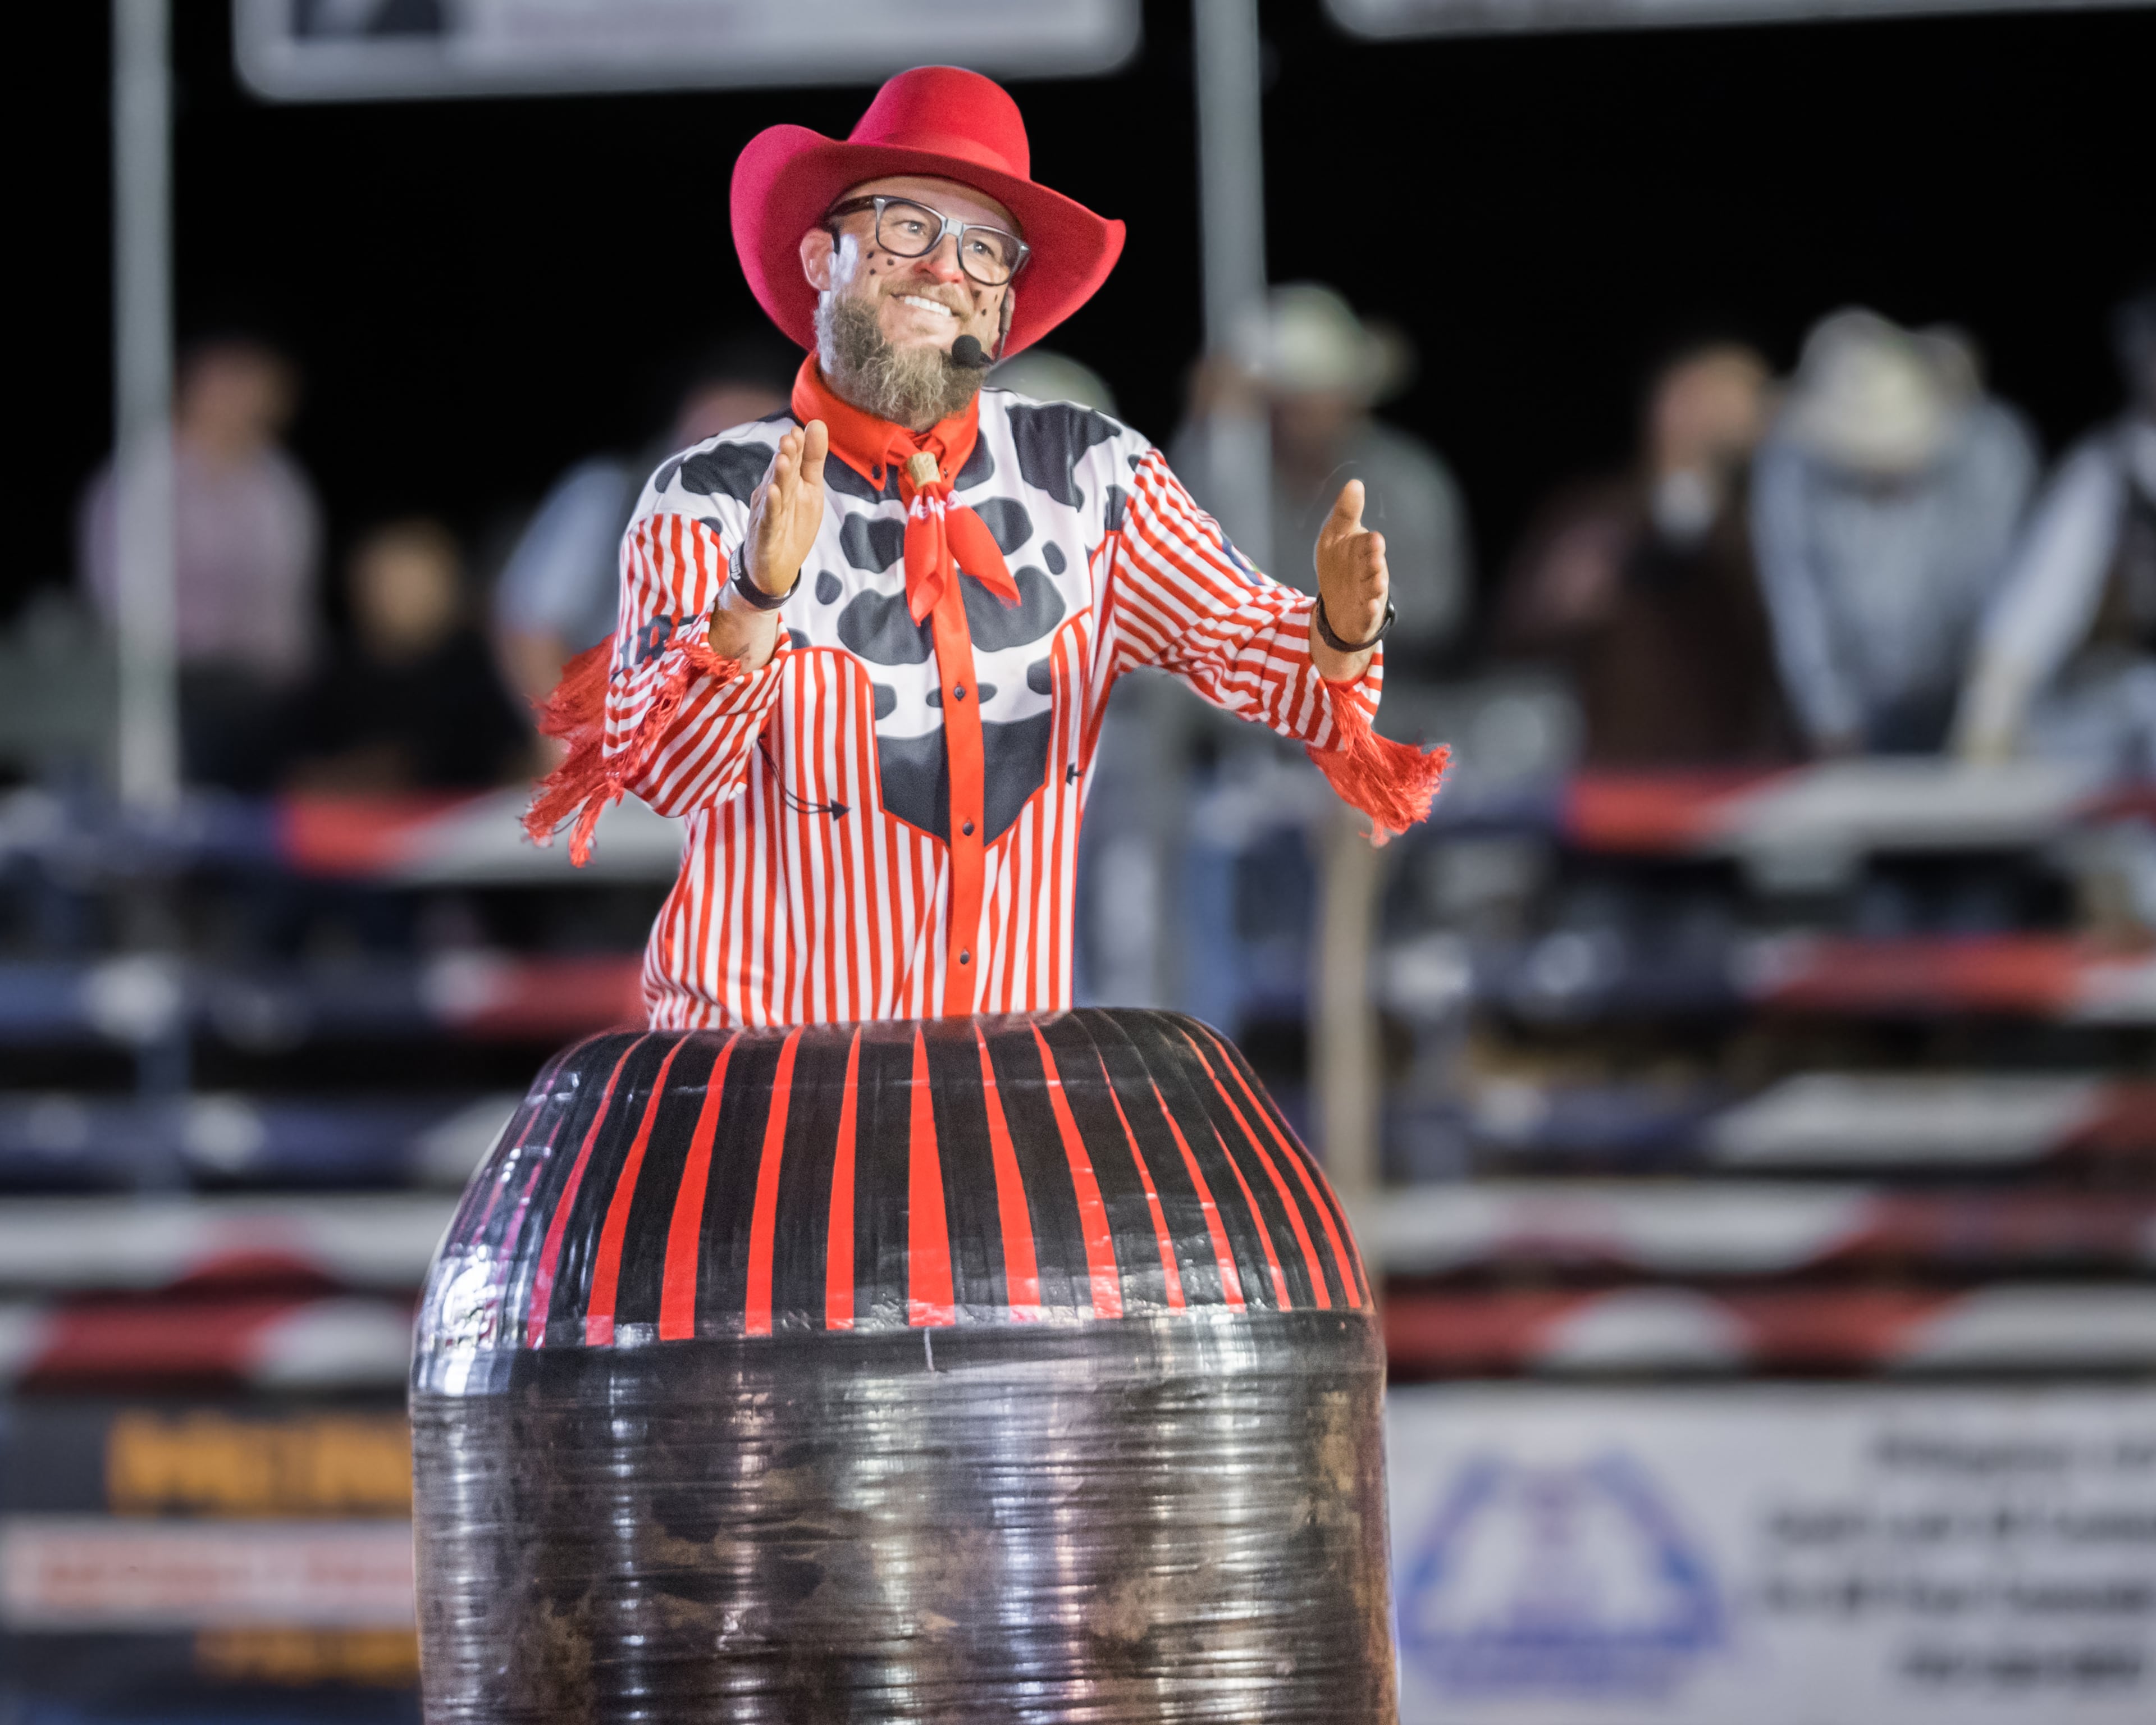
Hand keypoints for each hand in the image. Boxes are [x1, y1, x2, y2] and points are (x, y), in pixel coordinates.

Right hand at [744, 419, 828, 596]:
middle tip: (790, 437)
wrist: (774, 566)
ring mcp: (768, 514)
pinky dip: (771, 507)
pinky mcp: (766, 535)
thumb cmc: (792, 524)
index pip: (794, 461)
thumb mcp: (809, 490)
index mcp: (787, 482)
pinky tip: (772, 493)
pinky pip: (769, 519)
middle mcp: (775, 494)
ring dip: (778, 477)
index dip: (797, 447)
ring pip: (775, 493)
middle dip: (786, 456)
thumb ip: (812, 459)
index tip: (799, 430)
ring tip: (783, 460)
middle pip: (782, 474)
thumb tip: (817, 423)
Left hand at [1311, 478, 1389, 680]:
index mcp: (1364, 549)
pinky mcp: (1365, 612)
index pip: (1367, 543)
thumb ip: (1346, 512)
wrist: (1337, 604)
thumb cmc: (1340, 564)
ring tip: (1377, 581)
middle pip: (1374, 564)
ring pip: (1375, 587)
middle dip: (1375, 559)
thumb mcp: (1336, 536)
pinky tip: (1371, 606)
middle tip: (1376, 554)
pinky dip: (1371, 609)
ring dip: (1376, 584)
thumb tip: (1354, 484)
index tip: (1373, 538)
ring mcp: (1369, 592)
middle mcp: (1370, 569)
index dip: (1368, 542)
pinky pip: (1369, 611)